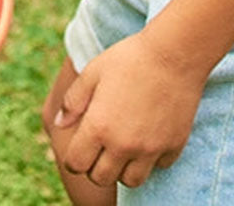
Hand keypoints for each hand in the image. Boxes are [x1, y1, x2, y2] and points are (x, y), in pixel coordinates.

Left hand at [53, 29, 204, 189]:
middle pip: (101, 178)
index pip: (76, 164)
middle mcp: (123, 144)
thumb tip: (59, 123)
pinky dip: (152, 158)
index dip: (74, 158)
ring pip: (130, 181)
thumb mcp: (94, 72)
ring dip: (123, 168)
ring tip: (124, 147)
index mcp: (98, 126)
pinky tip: (150, 136)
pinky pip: (158, 167)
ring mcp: (150, 148)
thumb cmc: (130, 57)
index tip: (81, 147)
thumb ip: (73, 101)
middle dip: (96, 166)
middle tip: (102, 146)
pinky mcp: (173, 146)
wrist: (175, 52)